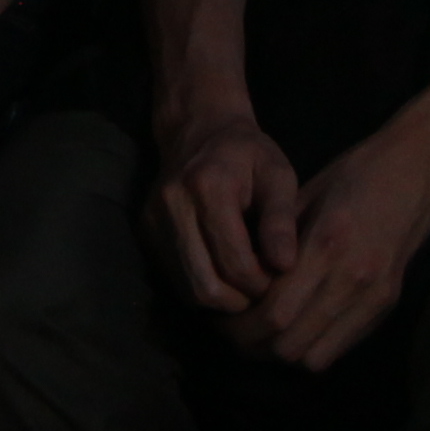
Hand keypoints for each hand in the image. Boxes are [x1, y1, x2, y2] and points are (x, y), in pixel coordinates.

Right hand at [149, 107, 304, 312]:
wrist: (197, 130)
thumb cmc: (248, 153)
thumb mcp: (277, 174)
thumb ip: (281, 219)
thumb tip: (284, 266)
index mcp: (207, 187)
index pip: (235, 263)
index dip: (262, 283)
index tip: (279, 276)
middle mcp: (172, 206)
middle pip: (206, 286)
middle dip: (240, 300)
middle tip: (263, 288)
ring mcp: (152, 222)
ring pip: (188, 291)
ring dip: (222, 299)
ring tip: (246, 283)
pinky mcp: (145, 234)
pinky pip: (176, 282)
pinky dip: (204, 287)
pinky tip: (224, 273)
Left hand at [239, 130, 429, 372]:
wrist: (417, 172)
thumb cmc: (354, 175)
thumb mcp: (304, 196)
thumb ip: (273, 241)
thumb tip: (238, 279)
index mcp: (326, 244)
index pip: (274, 312)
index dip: (240, 326)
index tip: (222, 318)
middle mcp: (352, 278)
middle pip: (289, 344)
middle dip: (253, 344)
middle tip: (234, 330)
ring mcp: (373, 296)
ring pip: (313, 357)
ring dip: (282, 351)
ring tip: (263, 333)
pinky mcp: (387, 305)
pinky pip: (339, 348)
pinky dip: (311, 346)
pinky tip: (297, 327)